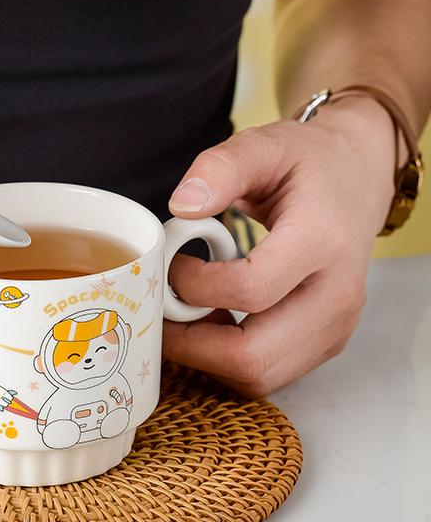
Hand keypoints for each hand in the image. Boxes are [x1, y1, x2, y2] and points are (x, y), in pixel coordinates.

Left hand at [164, 97, 395, 396]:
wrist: (357, 178)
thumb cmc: (308, 163)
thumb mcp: (264, 145)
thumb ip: (220, 169)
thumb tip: (182, 205)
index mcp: (322, 241)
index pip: (251, 290)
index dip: (195, 287)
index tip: (173, 266)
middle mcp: (337, 295)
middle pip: (253, 356)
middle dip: (192, 344)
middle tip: (163, 312)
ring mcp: (335, 327)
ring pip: (259, 376)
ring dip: (209, 357)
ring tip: (189, 315)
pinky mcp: (326, 343)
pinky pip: (268, 374)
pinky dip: (230, 361)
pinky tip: (216, 323)